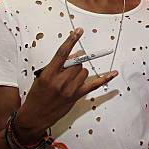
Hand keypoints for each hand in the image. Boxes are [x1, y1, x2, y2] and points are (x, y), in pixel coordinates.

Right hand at [15, 28, 117, 142]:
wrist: (34, 117)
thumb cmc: (36, 97)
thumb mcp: (41, 78)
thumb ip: (56, 67)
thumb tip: (72, 57)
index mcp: (48, 74)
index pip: (62, 53)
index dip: (71, 40)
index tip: (79, 31)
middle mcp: (60, 81)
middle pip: (76, 63)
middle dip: (74, 63)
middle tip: (66, 69)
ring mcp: (70, 89)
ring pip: (84, 71)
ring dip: (79, 72)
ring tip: (69, 80)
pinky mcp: (77, 96)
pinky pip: (95, 84)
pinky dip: (105, 78)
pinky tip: (114, 73)